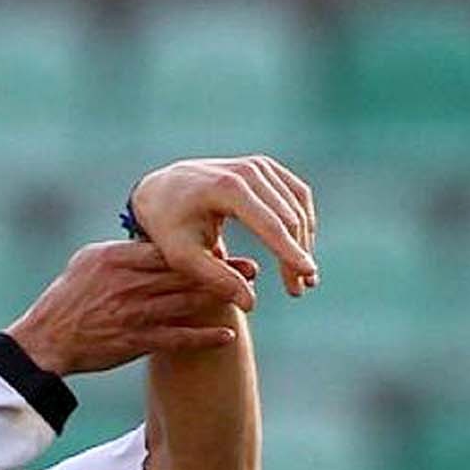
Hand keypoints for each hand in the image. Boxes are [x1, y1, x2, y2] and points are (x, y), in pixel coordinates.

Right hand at [5, 241, 251, 375]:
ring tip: (247, 297)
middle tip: (252, 269)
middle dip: (223, 271)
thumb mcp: (86, 262)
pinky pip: (176, 339)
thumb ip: (121, 251)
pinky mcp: (134, 342)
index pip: (167, 249)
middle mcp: (128, 284)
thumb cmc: (64, 300)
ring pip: (186, 303)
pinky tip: (227, 336)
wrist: (44, 342)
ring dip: (220, 300)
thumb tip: (148, 239)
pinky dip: (203, 338)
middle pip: (185, 273)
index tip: (224, 245)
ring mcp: (132, 313)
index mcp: (117, 259)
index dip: (200, 247)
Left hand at [131, 155, 318, 309]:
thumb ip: (217, 279)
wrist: (161, 190)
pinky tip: (299, 250)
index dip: (290, 252)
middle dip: (297, 255)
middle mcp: (247, 170)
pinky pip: (296, 195)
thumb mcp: (184, 257)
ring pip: (297, 206)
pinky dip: (302, 223)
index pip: (269, 225)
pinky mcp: (265, 167)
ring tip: (304, 277)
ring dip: (305, 241)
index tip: (308, 276)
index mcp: (226, 188)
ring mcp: (258, 165)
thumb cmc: (169, 227)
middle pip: (287, 217)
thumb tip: (251, 305)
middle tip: (301, 289)